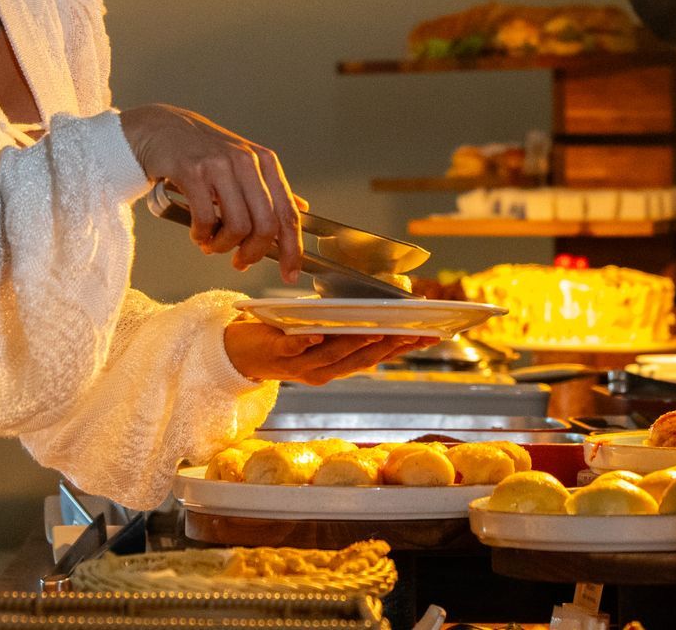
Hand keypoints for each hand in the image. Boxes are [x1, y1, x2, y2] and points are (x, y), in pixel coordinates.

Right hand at [120, 104, 302, 279]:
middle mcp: (247, 162)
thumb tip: (301, 209)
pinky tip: (197, 232)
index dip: (292, 249)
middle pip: (265, 225)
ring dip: (223, 246)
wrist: (162, 129)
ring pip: (237, 226)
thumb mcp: (243, 163)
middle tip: (240, 262)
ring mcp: (220, 166)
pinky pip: (205, 219)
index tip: (289, 273)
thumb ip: (270, 188)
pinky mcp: (192, 171)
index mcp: (265, 163)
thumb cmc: (203, 151)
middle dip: (253, 253)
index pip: (288, 214)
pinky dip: (201, 235)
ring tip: (212, 244)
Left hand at [222, 319, 426, 384]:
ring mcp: (302, 365)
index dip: (404, 347)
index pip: (378, 356)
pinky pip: (294, 349)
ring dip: (357, 344)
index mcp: (338, 365)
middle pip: (363, 359)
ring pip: (334, 356)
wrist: (243, 353)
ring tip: (378, 331)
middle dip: (391, 345)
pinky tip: (318, 334)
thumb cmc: (288, 336)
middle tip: (416, 331)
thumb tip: (381, 305)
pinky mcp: (278, 354)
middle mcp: (325, 371)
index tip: (431, 335)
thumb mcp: (323, 332)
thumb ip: (348, 326)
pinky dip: (306, 343)